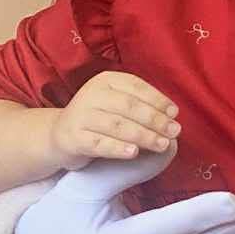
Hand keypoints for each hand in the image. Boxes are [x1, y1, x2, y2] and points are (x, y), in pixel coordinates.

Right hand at [49, 70, 179, 168]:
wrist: (60, 135)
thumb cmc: (98, 119)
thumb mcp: (116, 104)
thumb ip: (140, 105)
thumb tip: (171, 115)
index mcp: (106, 81)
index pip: (135, 86)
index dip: (157, 99)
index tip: (174, 113)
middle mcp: (92, 94)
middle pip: (128, 106)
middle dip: (154, 119)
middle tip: (174, 131)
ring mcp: (81, 116)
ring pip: (117, 125)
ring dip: (143, 135)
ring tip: (162, 144)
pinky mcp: (73, 138)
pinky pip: (99, 143)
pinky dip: (118, 148)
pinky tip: (134, 153)